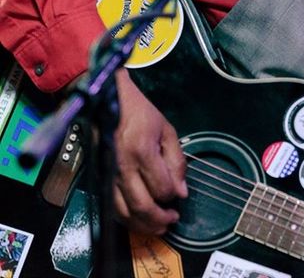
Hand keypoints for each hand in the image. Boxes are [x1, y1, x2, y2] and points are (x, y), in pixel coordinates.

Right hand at [112, 69, 187, 234]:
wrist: (107, 101)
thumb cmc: (140, 113)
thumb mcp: (167, 130)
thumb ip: (177, 162)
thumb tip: (181, 192)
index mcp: (141, 150)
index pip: (161, 187)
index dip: (173, 196)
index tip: (179, 196)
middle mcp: (121, 166)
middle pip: (141, 205)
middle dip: (159, 219)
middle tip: (171, 220)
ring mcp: (107, 173)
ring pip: (123, 212)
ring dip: (142, 225)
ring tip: (158, 226)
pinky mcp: (98, 177)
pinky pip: (110, 206)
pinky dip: (125, 218)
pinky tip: (138, 218)